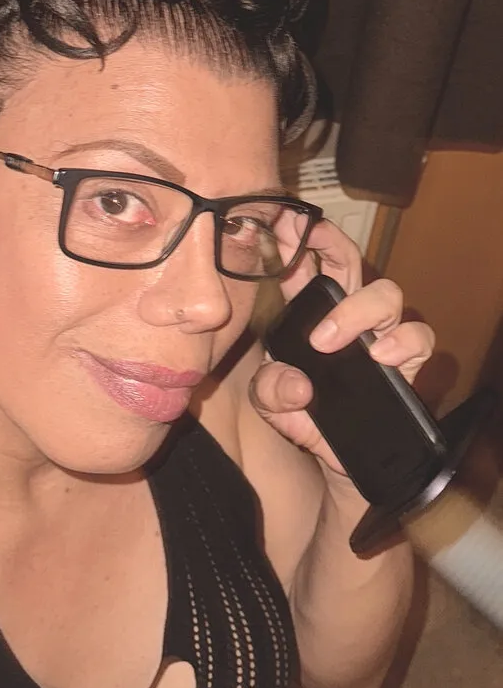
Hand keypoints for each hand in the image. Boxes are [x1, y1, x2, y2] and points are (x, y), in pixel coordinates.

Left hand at [249, 219, 434, 478]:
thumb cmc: (306, 419)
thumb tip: (296, 383)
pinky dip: (401, 344)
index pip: (310, 264)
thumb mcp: (274, 405)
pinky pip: (418, 339)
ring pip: (387, 296)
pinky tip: (380, 357)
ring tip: (326, 340)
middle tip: (301, 248)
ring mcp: (380, 339)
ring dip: (356, 310)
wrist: (336, 465)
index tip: (285, 223)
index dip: (301, 238)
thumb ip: (271, 390)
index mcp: (312, 317)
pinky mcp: (405, 365)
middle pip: (351, 264)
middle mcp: (349, 320)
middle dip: (331, 246)